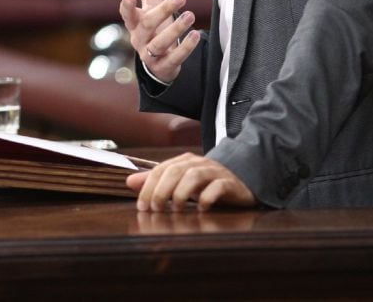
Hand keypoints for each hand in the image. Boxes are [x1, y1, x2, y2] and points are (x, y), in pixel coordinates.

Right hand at [118, 0, 200, 82]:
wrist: (158, 61)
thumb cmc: (154, 25)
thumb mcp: (150, 1)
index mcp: (134, 22)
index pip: (127, 14)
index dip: (127, 6)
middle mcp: (139, 39)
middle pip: (146, 25)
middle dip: (163, 11)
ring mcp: (150, 55)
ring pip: (159, 44)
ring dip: (176, 30)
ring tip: (190, 15)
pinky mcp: (164, 67)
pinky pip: (174, 59)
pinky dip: (185, 48)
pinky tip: (196, 35)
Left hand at [125, 152, 255, 210]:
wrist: (242, 178)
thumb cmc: (207, 182)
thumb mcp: (180, 181)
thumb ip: (156, 181)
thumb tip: (129, 182)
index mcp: (184, 161)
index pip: (161, 169)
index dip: (149, 187)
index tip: (142, 206)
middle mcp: (198, 164)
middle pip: (175, 171)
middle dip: (162, 190)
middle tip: (155, 209)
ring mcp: (215, 172)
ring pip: (194, 176)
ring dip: (181, 193)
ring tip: (176, 210)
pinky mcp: (230, 183)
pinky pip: (218, 187)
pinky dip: (208, 197)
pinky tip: (202, 209)